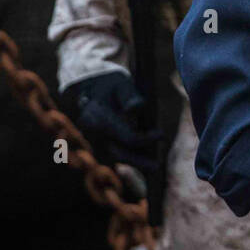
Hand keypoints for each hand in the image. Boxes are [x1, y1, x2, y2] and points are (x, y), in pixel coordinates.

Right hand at [61, 71, 161, 188]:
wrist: (87, 89)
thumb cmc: (108, 84)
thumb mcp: (120, 83)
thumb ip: (129, 95)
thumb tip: (136, 108)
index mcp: (96, 117)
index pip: (125, 136)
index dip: (146, 139)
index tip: (161, 134)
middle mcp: (91, 133)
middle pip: (118, 154)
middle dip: (138, 161)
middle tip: (157, 166)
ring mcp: (91, 141)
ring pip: (115, 158)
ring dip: (135, 163)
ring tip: (153, 166)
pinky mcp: (95, 146)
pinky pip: (113, 156)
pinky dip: (128, 159)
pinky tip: (144, 162)